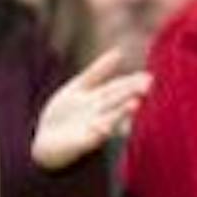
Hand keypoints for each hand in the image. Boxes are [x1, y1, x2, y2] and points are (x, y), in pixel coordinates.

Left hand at [32, 48, 151, 170]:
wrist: (46, 142)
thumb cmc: (63, 114)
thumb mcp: (79, 87)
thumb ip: (99, 70)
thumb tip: (120, 51)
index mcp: (100, 99)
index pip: (119, 87)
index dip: (132, 81)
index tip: (149, 76)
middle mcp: (101, 113)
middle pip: (117, 100)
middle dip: (132, 94)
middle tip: (148, 87)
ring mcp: (93, 129)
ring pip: (110, 119)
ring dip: (122, 113)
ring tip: (134, 104)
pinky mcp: (83, 144)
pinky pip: (91, 139)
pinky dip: (98, 133)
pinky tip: (103, 127)